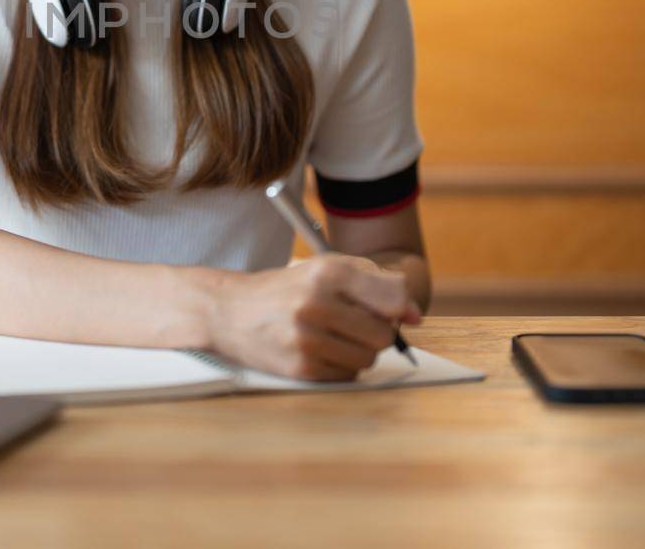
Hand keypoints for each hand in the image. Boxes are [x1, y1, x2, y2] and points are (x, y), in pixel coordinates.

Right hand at [204, 255, 422, 380]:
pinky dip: (340, 365)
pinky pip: (346, 375)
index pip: (392, 298)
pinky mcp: (300, 368)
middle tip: (355, 323)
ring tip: (333, 336)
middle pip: (383, 334)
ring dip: (358, 351)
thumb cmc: (287, 289)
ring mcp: (306, 338)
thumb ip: (376, 283)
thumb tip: (415, 316)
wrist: (229, 311)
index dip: (401, 309)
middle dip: (376, 332)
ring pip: (367, 358)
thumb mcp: (325, 269)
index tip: (398, 313)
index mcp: (327, 272)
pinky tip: (319, 350)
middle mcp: (315, 303)